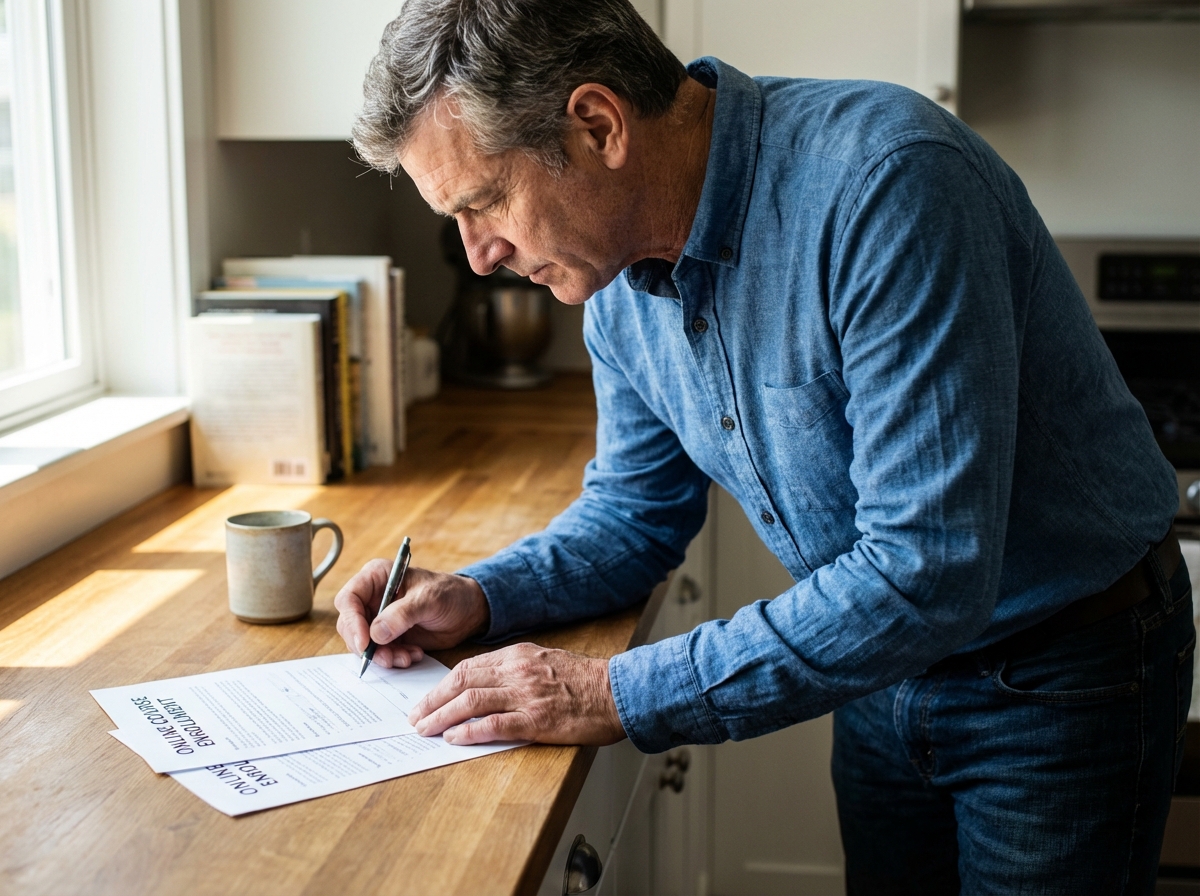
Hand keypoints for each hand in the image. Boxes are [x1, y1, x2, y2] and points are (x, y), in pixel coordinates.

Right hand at [333, 561, 489, 668]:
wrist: (468, 611)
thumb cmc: (450, 594)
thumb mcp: (429, 599)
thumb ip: (402, 614)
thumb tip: (376, 634)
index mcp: (377, 577)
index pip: (349, 599)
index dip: (351, 621)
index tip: (365, 643)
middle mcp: (372, 597)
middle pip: (350, 625)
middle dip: (366, 645)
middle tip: (387, 658)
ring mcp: (378, 618)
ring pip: (363, 644)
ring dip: (382, 656)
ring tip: (407, 657)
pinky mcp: (388, 637)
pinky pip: (379, 653)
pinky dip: (393, 659)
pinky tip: (413, 655)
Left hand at [407, 643, 626, 745]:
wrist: (617, 692)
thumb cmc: (584, 681)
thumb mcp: (546, 661)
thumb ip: (516, 670)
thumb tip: (485, 685)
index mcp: (518, 655)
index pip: (468, 667)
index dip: (442, 685)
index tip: (426, 700)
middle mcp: (518, 671)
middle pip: (462, 681)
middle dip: (433, 701)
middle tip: (415, 717)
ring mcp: (526, 695)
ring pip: (472, 701)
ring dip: (442, 716)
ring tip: (425, 730)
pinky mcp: (537, 719)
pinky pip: (494, 724)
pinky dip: (470, 731)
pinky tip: (454, 738)